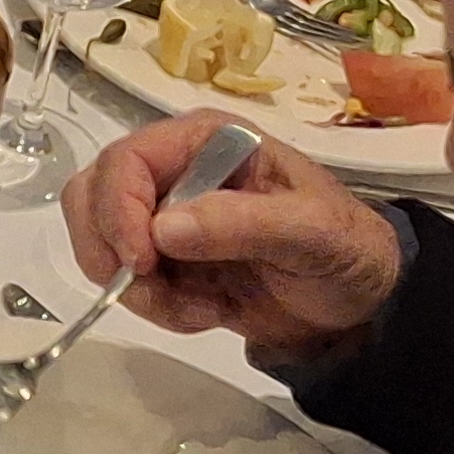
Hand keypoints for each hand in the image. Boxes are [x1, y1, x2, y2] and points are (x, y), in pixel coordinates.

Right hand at [62, 109, 407, 370]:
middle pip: (92, 195)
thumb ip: (242, 223)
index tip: (142, 263)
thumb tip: (163, 229)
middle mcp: (173, 170)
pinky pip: (126, 282)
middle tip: (153, 290)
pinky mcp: (164, 260)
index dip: (118, 210)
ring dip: (138, 289)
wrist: (361, 304)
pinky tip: (206, 312)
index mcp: (205, 141)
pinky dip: (156, 307)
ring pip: (100, 243)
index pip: (125, 160)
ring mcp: (164, 216)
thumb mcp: (311, 232)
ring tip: (198, 309)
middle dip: (112, 251)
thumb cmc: (346, 251)